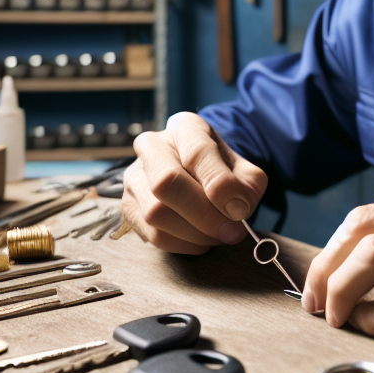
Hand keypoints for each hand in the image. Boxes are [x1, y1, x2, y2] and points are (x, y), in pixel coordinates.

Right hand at [122, 112, 266, 254]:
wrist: (201, 180)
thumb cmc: (224, 174)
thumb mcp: (245, 173)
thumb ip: (245, 188)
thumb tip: (234, 211)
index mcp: (185, 127)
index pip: (197, 153)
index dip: (219, 186)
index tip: (239, 211)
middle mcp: (152, 146)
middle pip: (167, 183)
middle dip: (204, 215)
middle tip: (230, 231)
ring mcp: (135, 176)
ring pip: (156, 213)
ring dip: (194, 234)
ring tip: (217, 235)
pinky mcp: (128, 206)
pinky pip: (152, 235)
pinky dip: (182, 244)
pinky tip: (199, 239)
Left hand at [302, 181, 373, 337]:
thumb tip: (364, 254)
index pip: (363, 216)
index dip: (330, 249)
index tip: (320, 277)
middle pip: (359, 232)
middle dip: (324, 269)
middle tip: (315, 301)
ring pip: (373, 260)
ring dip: (341, 291)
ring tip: (334, 316)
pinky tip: (373, 327)